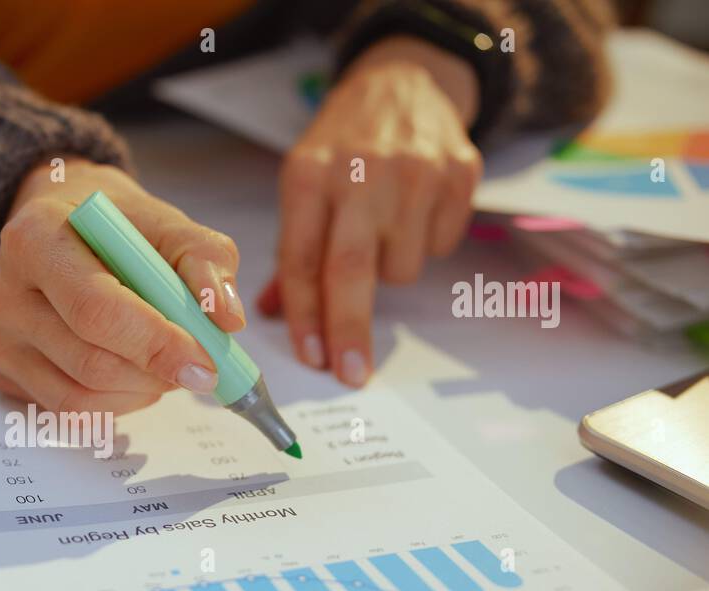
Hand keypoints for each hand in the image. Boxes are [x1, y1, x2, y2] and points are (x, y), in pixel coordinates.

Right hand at [0, 158, 243, 413]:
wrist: (56, 225)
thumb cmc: (112, 227)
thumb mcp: (166, 223)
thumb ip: (204, 260)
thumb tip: (226, 317)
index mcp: (35, 238)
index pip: (96, 310)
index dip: (156, 345)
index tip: (206, 365)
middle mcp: (1, 290)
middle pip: (90, 363)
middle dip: (156, 374)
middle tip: (195, 366)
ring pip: (78, 398)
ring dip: (139, 393)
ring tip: (161, 365)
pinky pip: (63, 412)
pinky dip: (112, 402)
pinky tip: (127, 373)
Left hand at [262, 36, 483, 385]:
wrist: (405, 79)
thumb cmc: (344, 145)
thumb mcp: (303, 182)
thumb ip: (292, 250)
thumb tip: (270, 313)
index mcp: (308, 176)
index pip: (300, 261)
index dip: (304, 316)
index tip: (311, 358)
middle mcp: (359, 173)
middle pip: (350, 271)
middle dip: (348, 330)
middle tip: (350, 372)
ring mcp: (414, 172)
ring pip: (401, 269)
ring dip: (390, 269)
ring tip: (384, 228)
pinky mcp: (459, 174)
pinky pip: (441, 246)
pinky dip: (426, 243)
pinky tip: (416, 210)